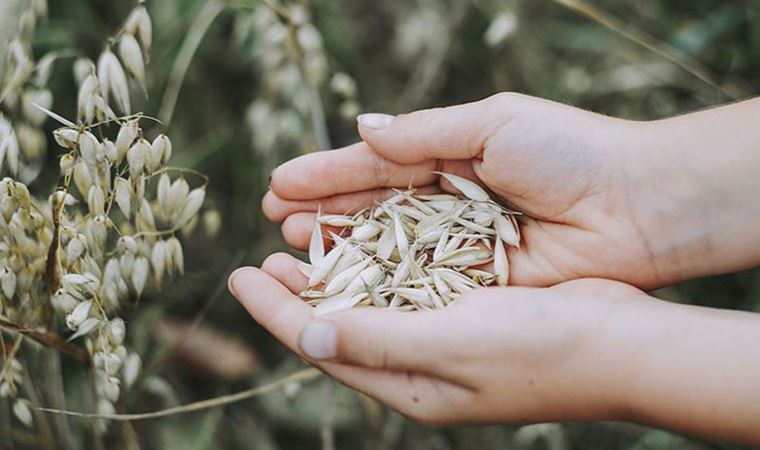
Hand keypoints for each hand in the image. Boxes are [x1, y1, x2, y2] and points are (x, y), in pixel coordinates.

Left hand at [229, 254, 759, 444]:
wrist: (620, 345)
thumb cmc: (540, 350)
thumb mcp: (450, 345)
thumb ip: (378, 339)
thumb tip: (307, 335)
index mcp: (408, 386)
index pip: (323, 345)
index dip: (276, 312)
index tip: (238, 276)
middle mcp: (419, 367)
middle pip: (340, 326)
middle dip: (297, 293)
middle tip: (261, 258)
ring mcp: (445, 340)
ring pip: (371, 304)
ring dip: (334, 274)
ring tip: (300, 244)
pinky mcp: (469, 312)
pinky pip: (407, 289)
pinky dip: (378, 266)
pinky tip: (366, 242)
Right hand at [264, 93, 666, 288]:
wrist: (636, 206)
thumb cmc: (568, 152)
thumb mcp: (491, 124)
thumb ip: (423, 133)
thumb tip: (362, 128)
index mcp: (450, 156)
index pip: (375, 165)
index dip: (328, 174)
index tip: (280, 183)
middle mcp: (447, 202)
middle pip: (373, 208)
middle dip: (324, 212)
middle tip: (276, 219)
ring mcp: (458, 245)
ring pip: (387, 248)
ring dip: (341, 247)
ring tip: (293, 246)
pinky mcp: (475, 283)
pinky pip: (418, 282)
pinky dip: (380, 282)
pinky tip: (342, 281)